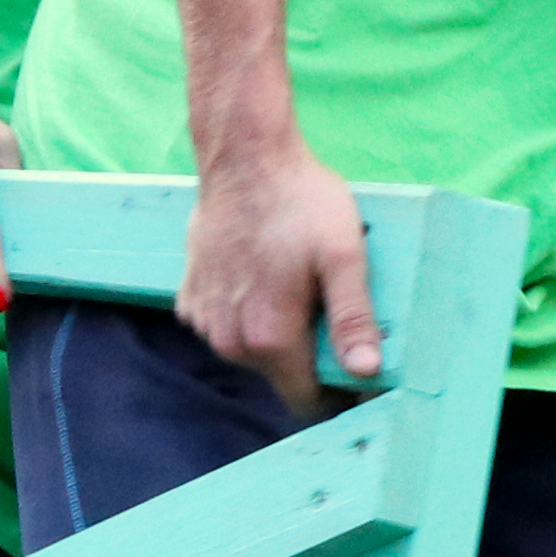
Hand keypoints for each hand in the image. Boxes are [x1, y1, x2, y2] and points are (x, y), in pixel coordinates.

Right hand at [181, 133, 376, 404]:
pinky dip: (247, 313)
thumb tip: (366, 371)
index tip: (358, 373)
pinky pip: (227, 326)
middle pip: (280, 376)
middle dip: (308, 359)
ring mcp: (205, 321)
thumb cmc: (299, 201)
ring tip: (297, 287)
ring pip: (253, 353)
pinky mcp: (189, 299)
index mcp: (269, 338)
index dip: (339, 394)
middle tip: (330, 311)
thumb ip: (353, 318)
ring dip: (277, 334)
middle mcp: (230, 341)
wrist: (242, 156)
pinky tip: (262, 275)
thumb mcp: (344, 255)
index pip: (307, 400)